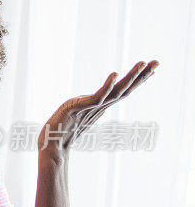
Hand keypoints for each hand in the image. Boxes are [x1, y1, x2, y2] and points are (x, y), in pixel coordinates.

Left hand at [38, 60, 158, 154]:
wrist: (50, 145)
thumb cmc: (61, 129)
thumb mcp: (78, 111)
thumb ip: (87, 104)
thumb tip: (91, 99)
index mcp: (101, 106)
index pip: (123, 90)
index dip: (137, 80)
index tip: (152, 68)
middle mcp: (100, 106)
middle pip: (125, 89)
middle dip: (141, 75)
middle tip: (157, 61)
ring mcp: (92, 108)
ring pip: (116, 91)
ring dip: (130, 77)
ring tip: (142, 63)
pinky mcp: (80, 108)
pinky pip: (97, 96)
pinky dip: (107, 86)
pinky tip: (115, 74)